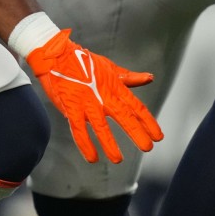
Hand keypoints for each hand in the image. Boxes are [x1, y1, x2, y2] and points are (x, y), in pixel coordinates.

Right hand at [26, 30, 162, 163]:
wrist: (56, 55)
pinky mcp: (70, 107)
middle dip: (137, 133)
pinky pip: (78, 129)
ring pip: (101, 127)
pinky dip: (85, 144)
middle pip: (124, 117)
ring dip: (110, 144)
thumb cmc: (84, 62)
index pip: (137, 107)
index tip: (158, 136)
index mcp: (115, 87)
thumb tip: (149, 77)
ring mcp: (87, 102)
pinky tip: (92, 157)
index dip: (148, 122)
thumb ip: (129, 78)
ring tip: (118, 159)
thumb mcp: (110, 68)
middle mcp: (104, 96)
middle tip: (147, 147)